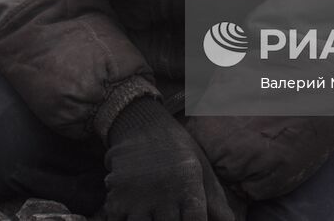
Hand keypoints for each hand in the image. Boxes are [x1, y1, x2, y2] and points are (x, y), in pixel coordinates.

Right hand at [104, 97, 233, 220]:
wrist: (140, 122)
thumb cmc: (176, 149)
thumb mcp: (200, 169)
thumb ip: (215, 202)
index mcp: (189, 187)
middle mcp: (165, 194)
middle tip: (168, 215)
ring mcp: (139, 197)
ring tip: (152, 214)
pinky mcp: (117, 197)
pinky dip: (122, 220)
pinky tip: (131, 214)